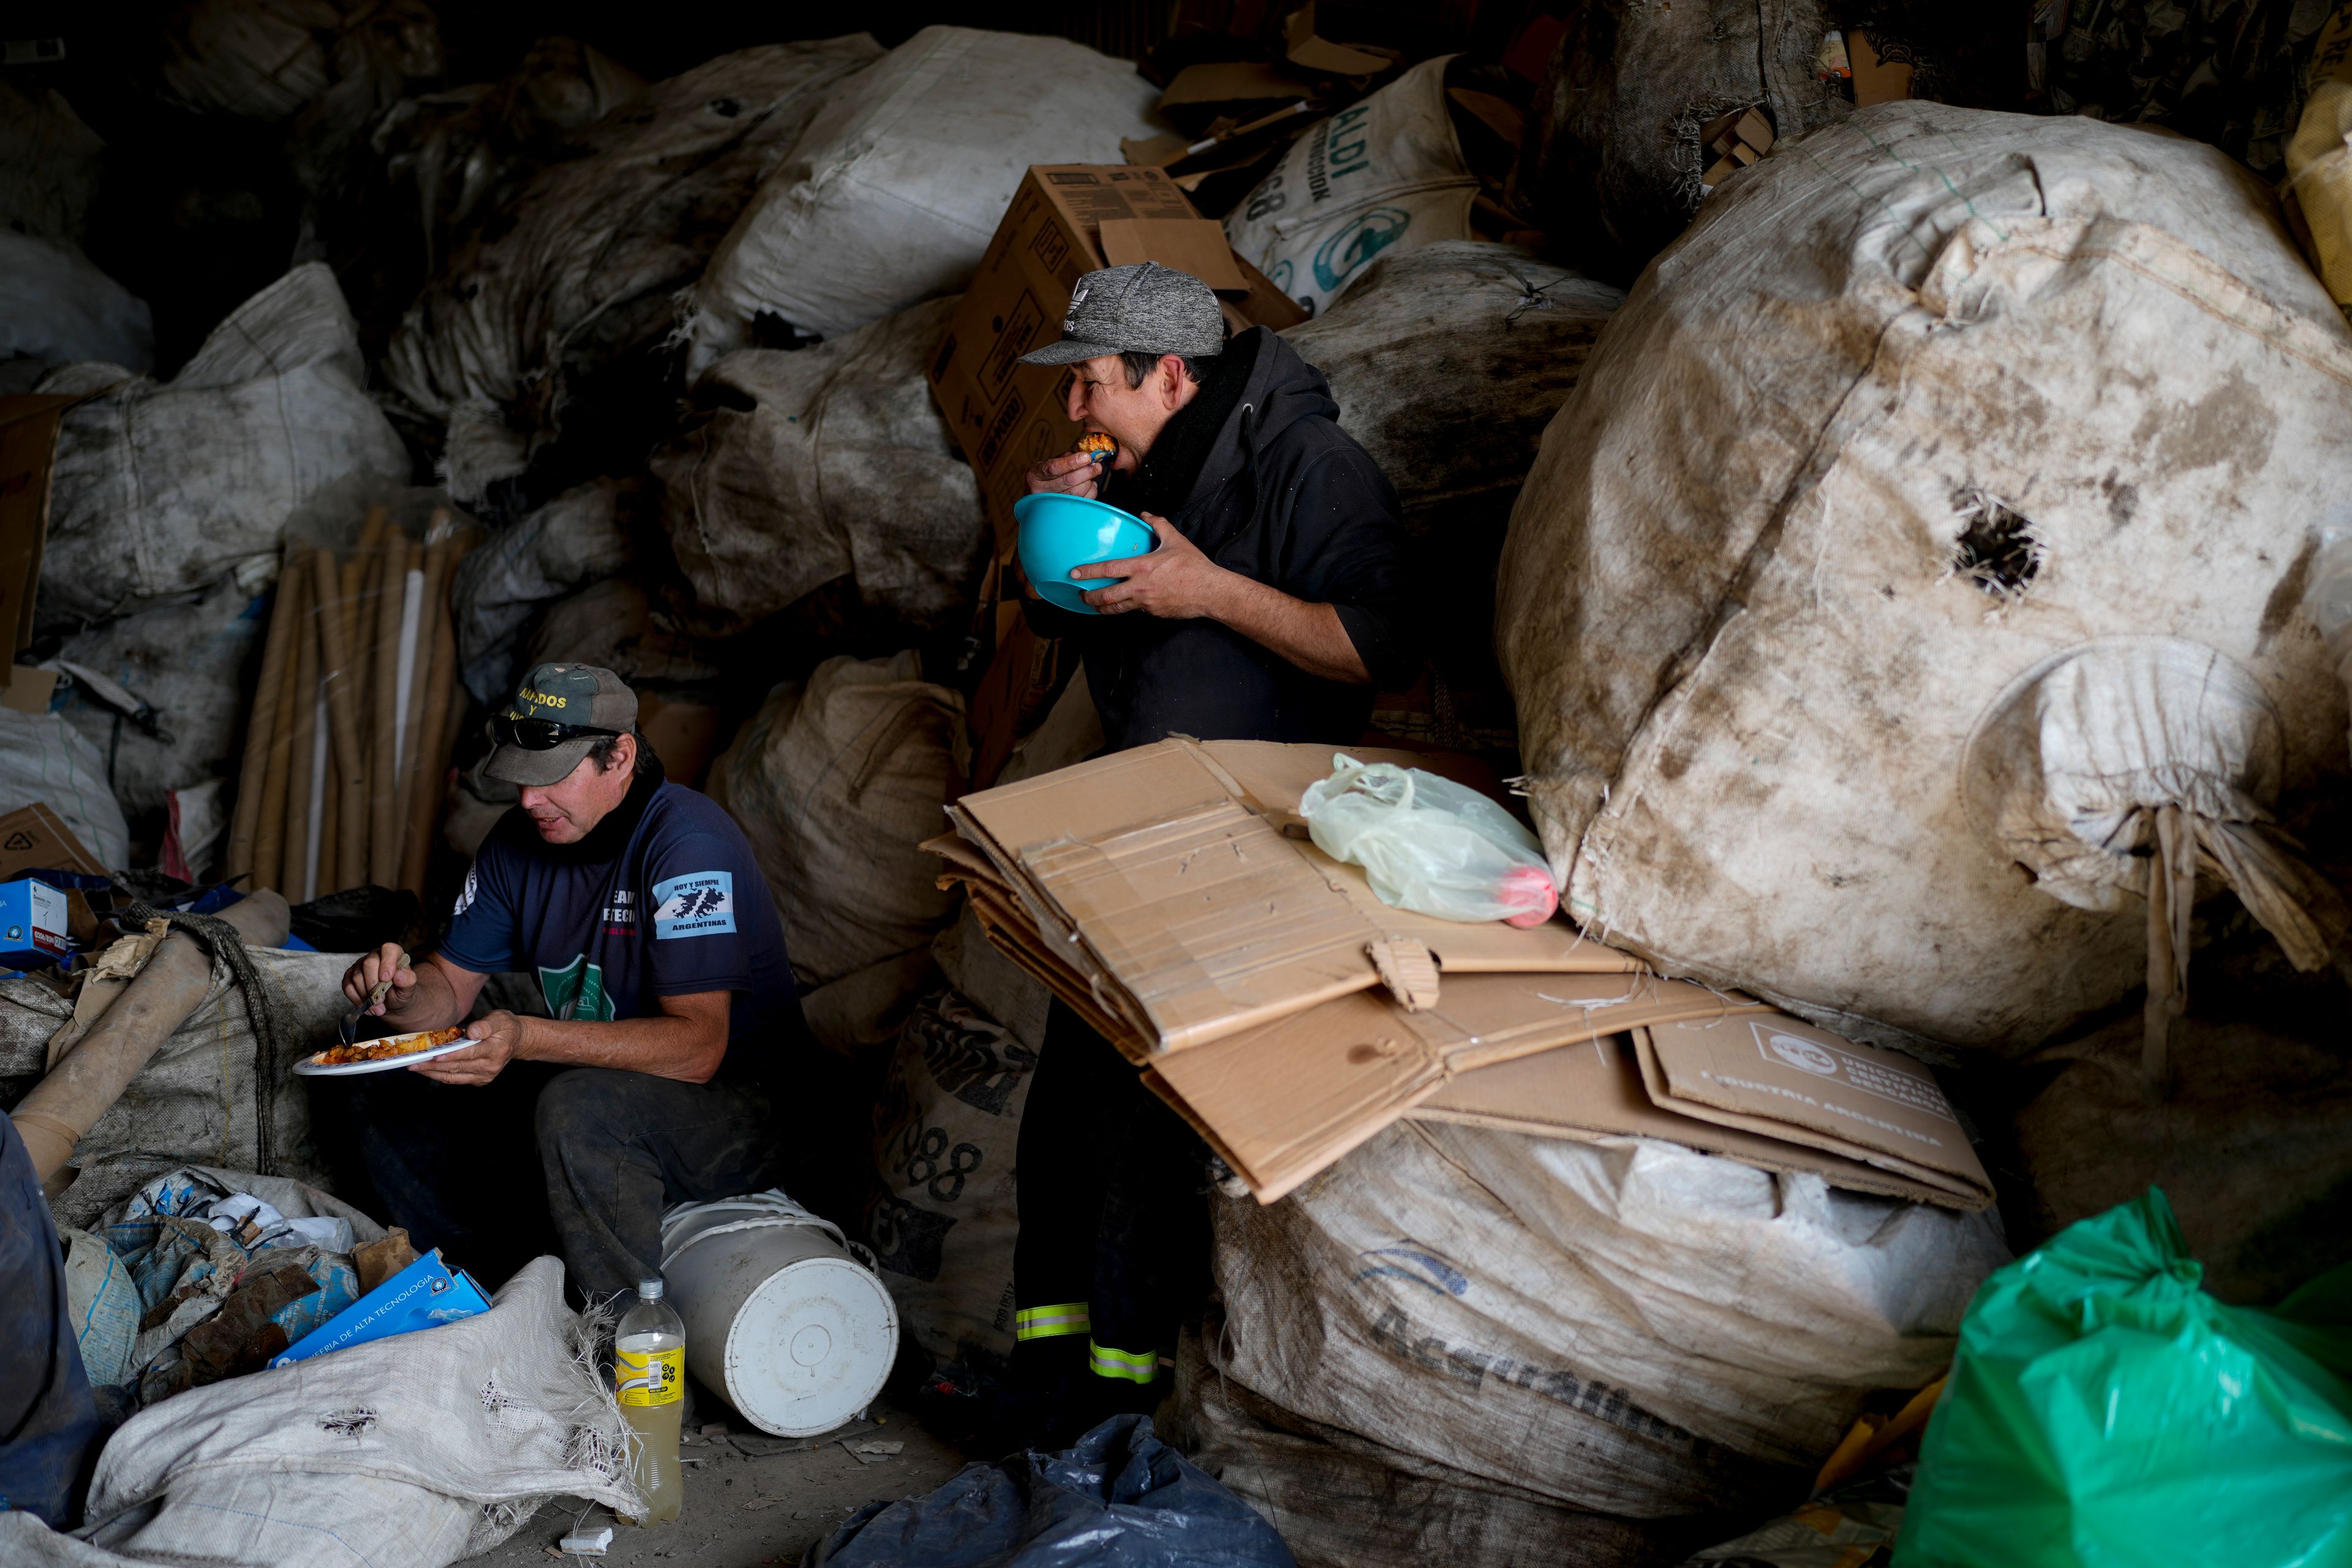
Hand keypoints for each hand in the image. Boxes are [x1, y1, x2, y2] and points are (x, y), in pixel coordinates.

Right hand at [341, 942, 413, 1016]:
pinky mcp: (349, 978)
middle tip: (381, 1000)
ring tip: (378, 1007)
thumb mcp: (409, 988)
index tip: (386, 979)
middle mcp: (375, 957)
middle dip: (373, 984)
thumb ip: (408, 980)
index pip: (389, 949)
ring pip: (356, 977)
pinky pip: (348, 987)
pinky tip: (368, 1007)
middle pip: (368, 963)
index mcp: (393, 954)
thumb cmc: (401, 991)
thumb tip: (399, 975)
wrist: (393, 1004)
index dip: (387, 963)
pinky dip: (357, 1000)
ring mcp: (360, 966)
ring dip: (366, 996)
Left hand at [411, 1010, 522, 1085]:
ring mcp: (485, 1076)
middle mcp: (490, 1066)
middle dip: (433, 1065)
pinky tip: (428, 1070)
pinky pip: (456, 1079)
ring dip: (433, 1073)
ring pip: (454, 1076)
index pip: (470, 1053)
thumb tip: (472, 1032)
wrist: (517, 1041)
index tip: (435, 1055)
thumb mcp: (500, 1018)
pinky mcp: (479, 1080)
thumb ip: (485, 1025)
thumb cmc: (505, 1027)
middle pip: (458, 1067)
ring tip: (416, 1067)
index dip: (452, 1055)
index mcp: (496, 1049)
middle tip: (414, 1062)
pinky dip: (441, 1075)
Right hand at [1024, 449, 1102, 498]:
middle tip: (1096, 465)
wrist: (1041, 495)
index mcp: (1034, 475)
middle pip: (1068, 481)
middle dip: (1086, 471)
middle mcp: (1040, 491)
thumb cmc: (1048, 476)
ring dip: (1089, 481)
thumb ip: (1066, 458)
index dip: (1071, 462)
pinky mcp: (1065, 511)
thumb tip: (1087, 457)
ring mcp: (1052, 504)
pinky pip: (1084, 500)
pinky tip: (1089, 484)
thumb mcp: (1051, 463)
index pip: (1053, 468)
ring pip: (1077, 492)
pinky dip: (1091, 490)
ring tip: (1092, 474)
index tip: (1086, 457)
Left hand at [1072, 514, 1234, 618]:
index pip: (1108, 570)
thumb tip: (1146, 514)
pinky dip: (1125, 608)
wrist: (1210, 592)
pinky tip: (1122, 605)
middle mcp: (1140, 587)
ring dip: (1101, 608)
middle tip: (1080, 595)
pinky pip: (1134, 611)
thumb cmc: (1194, 567)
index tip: (1074, 573)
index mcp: (1142, 567)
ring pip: (1116, 609)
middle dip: (1089, 598)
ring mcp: (1146, 603)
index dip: (1088, 572)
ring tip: (1094, 605)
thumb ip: (1158, 525)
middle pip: (1106, 596)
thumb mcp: (1175, 540)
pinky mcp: (1153, 613)